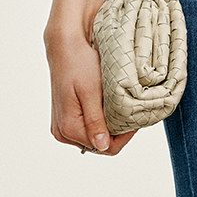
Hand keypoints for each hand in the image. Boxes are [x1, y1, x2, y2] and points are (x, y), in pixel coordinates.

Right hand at [45, 25, 135, 156]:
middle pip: (100, 145)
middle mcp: (62, 133)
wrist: (66, 48)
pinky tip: (104, 106)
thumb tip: (101, 146)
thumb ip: (96, 121)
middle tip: (127, 110)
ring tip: (115, 106)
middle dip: (116, 131)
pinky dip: (100, 121)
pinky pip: (88, 129)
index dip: (124, 136)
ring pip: (95, 138)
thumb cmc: (79, 65)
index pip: (106, 148)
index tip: (134, 119)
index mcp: (68, 128)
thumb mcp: (91, 92)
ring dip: (108, 126)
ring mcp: (61, 128)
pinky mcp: (64, 121)